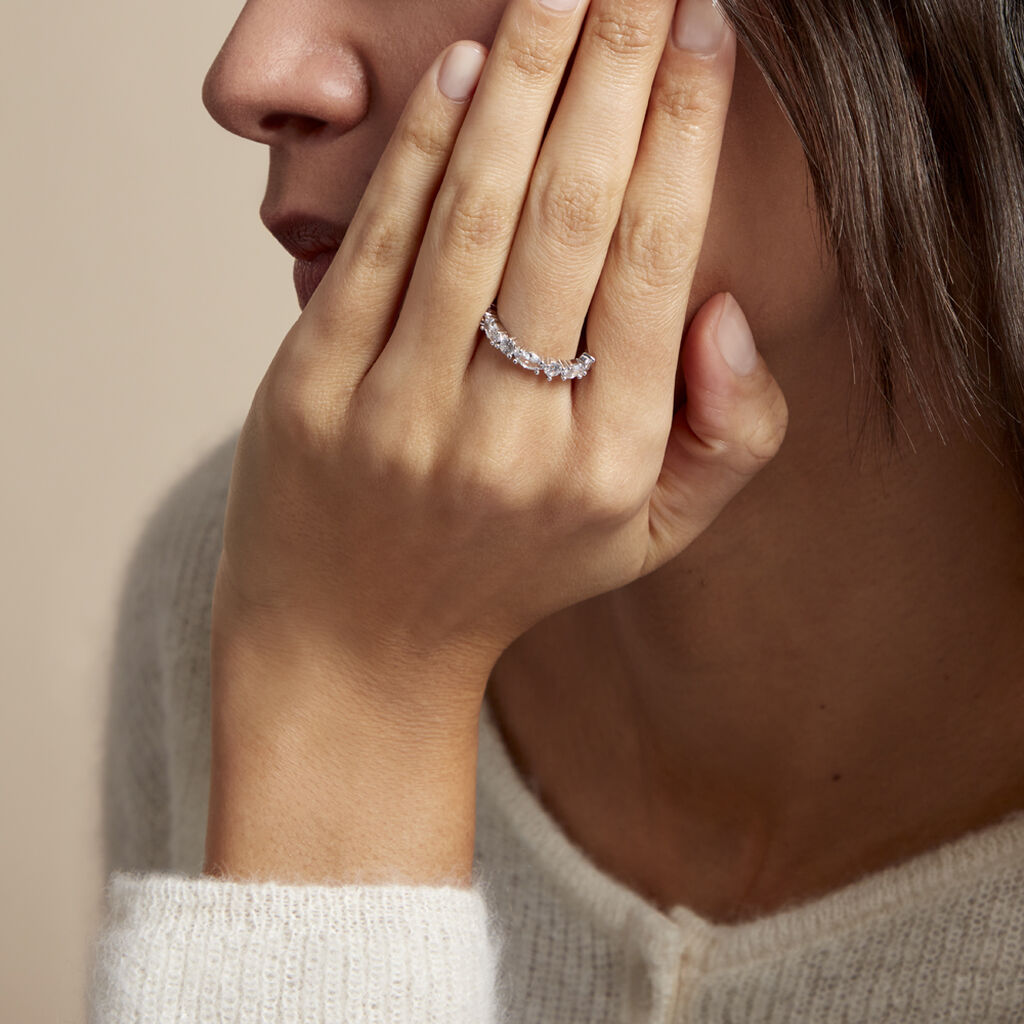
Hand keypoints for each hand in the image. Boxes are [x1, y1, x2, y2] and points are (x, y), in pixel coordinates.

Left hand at [216, 0, 787, 709]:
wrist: (357, 642)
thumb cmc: (510, 572)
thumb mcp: (647, 535)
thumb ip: (731, 438)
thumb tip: (730, 310)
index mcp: (606, 463)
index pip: (652, 263)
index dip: (680, 132)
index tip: (703, 32)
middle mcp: (511, 438)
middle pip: (570, 214)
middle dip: (611, 65)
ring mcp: (403, 413)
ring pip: (475, 213)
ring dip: (520, 75)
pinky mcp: (313, 393)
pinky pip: (379, 248)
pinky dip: (423, 150)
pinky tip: (463, 71)